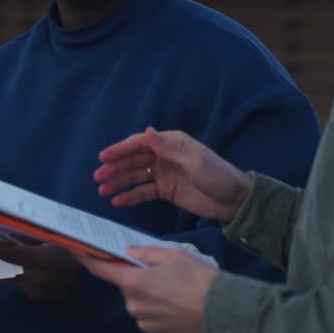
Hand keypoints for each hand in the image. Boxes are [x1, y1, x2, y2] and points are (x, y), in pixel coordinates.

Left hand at [0, 238, 79, 302]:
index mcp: (41, 260)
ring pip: (12, 277)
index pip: (9, 254)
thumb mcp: (51, 238)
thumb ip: (28, 238)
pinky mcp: (37, 297)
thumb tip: (6, 234)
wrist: (91, 275)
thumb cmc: (70, 251)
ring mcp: (37, 291)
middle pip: (6, 268)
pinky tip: (19, 267)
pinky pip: (21, 284)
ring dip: (4, 267)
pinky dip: (18, 275)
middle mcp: (37, 278)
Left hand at [77, 247, 216, 332]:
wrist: (224, 314)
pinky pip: (150, 316)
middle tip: (159, 269)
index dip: (86, 258)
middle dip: (136, 276)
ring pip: (139, 301)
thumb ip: (146, 253)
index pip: (101, 270)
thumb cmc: (200, 281)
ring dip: (149, 292)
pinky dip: (158, 308)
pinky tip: (177, 302)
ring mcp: (145, 322)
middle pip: (125, 285)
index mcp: (134, 283)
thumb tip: (129, 252)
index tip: (75, 250)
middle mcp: (134, 305)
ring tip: (175, 287)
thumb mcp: (174, 256)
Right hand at [94, 127, 251, 222]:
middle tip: (97, 177)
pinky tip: (117, 200)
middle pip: (134, 160)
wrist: (235, 202)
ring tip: (102, 190)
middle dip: (115, 168)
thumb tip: (147, 131)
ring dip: (119, 182)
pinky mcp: (167, 190)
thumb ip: (169, 149)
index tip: (103, 157)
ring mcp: (165, 173)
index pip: (140, 144)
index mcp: (172, 143)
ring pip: (136, 176)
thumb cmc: (219, 177)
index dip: (120, 149)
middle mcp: (165, 156)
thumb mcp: (195, 162)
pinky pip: (144, 191)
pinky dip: (131, 195)